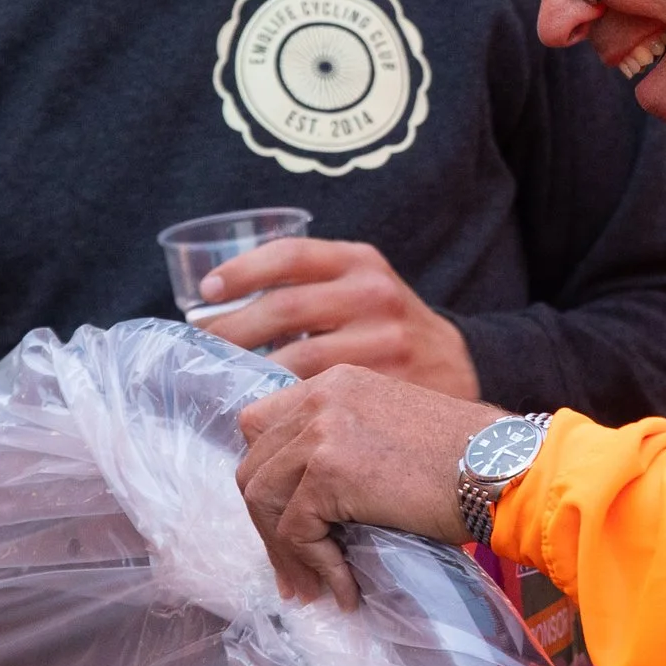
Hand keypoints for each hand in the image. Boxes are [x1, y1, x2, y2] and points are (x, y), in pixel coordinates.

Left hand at [196, 239, 480, 397]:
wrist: (461, 371)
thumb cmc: (393, 334)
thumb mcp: (366, 289)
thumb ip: (314, 288)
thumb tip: (220, 307)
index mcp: (362, 263)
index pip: (291, 253)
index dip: (242, 270)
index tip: (206, 291)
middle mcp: (374, 295)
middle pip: (284, 308)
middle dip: (233, 329)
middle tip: (204, 349)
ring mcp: (384, 343)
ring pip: (295, 359)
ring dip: (251, 373)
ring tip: (224, 382)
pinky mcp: (387, 389)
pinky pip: (318, 398)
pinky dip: (282, 403)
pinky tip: (263, 412)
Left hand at [235, 364, 506, 609]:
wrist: (504, 467)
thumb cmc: (466, 460)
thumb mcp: (390, 429)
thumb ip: (344, 443)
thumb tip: (305, 504)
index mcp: (333, 382)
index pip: (262, 425)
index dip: (267, 476)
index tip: (284, 521)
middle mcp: (320, 397)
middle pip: (254, 464)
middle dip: (268, 523)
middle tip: (293, 569)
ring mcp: (321, 430)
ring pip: (263, 498)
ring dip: (285, 551)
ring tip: (313, 587)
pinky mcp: (330, 471)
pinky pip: (296, 530)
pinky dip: (316, 566)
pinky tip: (346, 588)